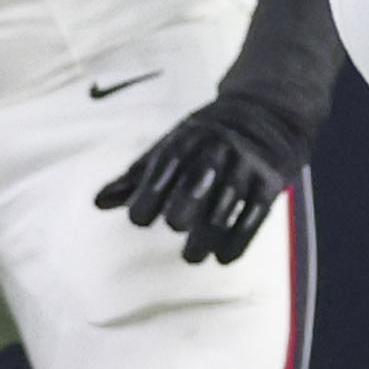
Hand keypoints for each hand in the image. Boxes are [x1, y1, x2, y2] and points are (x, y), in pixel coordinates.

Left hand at [99, 0, 340, 266]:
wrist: (270, 110)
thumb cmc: (207, 137)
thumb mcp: (172, 146)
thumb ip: (137, 177)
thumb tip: (97, 203)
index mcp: (188, 138)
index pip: (166, 168)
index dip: (150, 195)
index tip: (140, 218)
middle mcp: (218, 149)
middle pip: (197, 184)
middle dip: (183, 211)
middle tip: (175, 227)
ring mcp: (247, 166)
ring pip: (226, 206)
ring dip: (207, 236)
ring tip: (192, 256)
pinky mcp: (271, 183)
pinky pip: (255, 216)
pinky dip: (239, 240)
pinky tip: (223, 258)